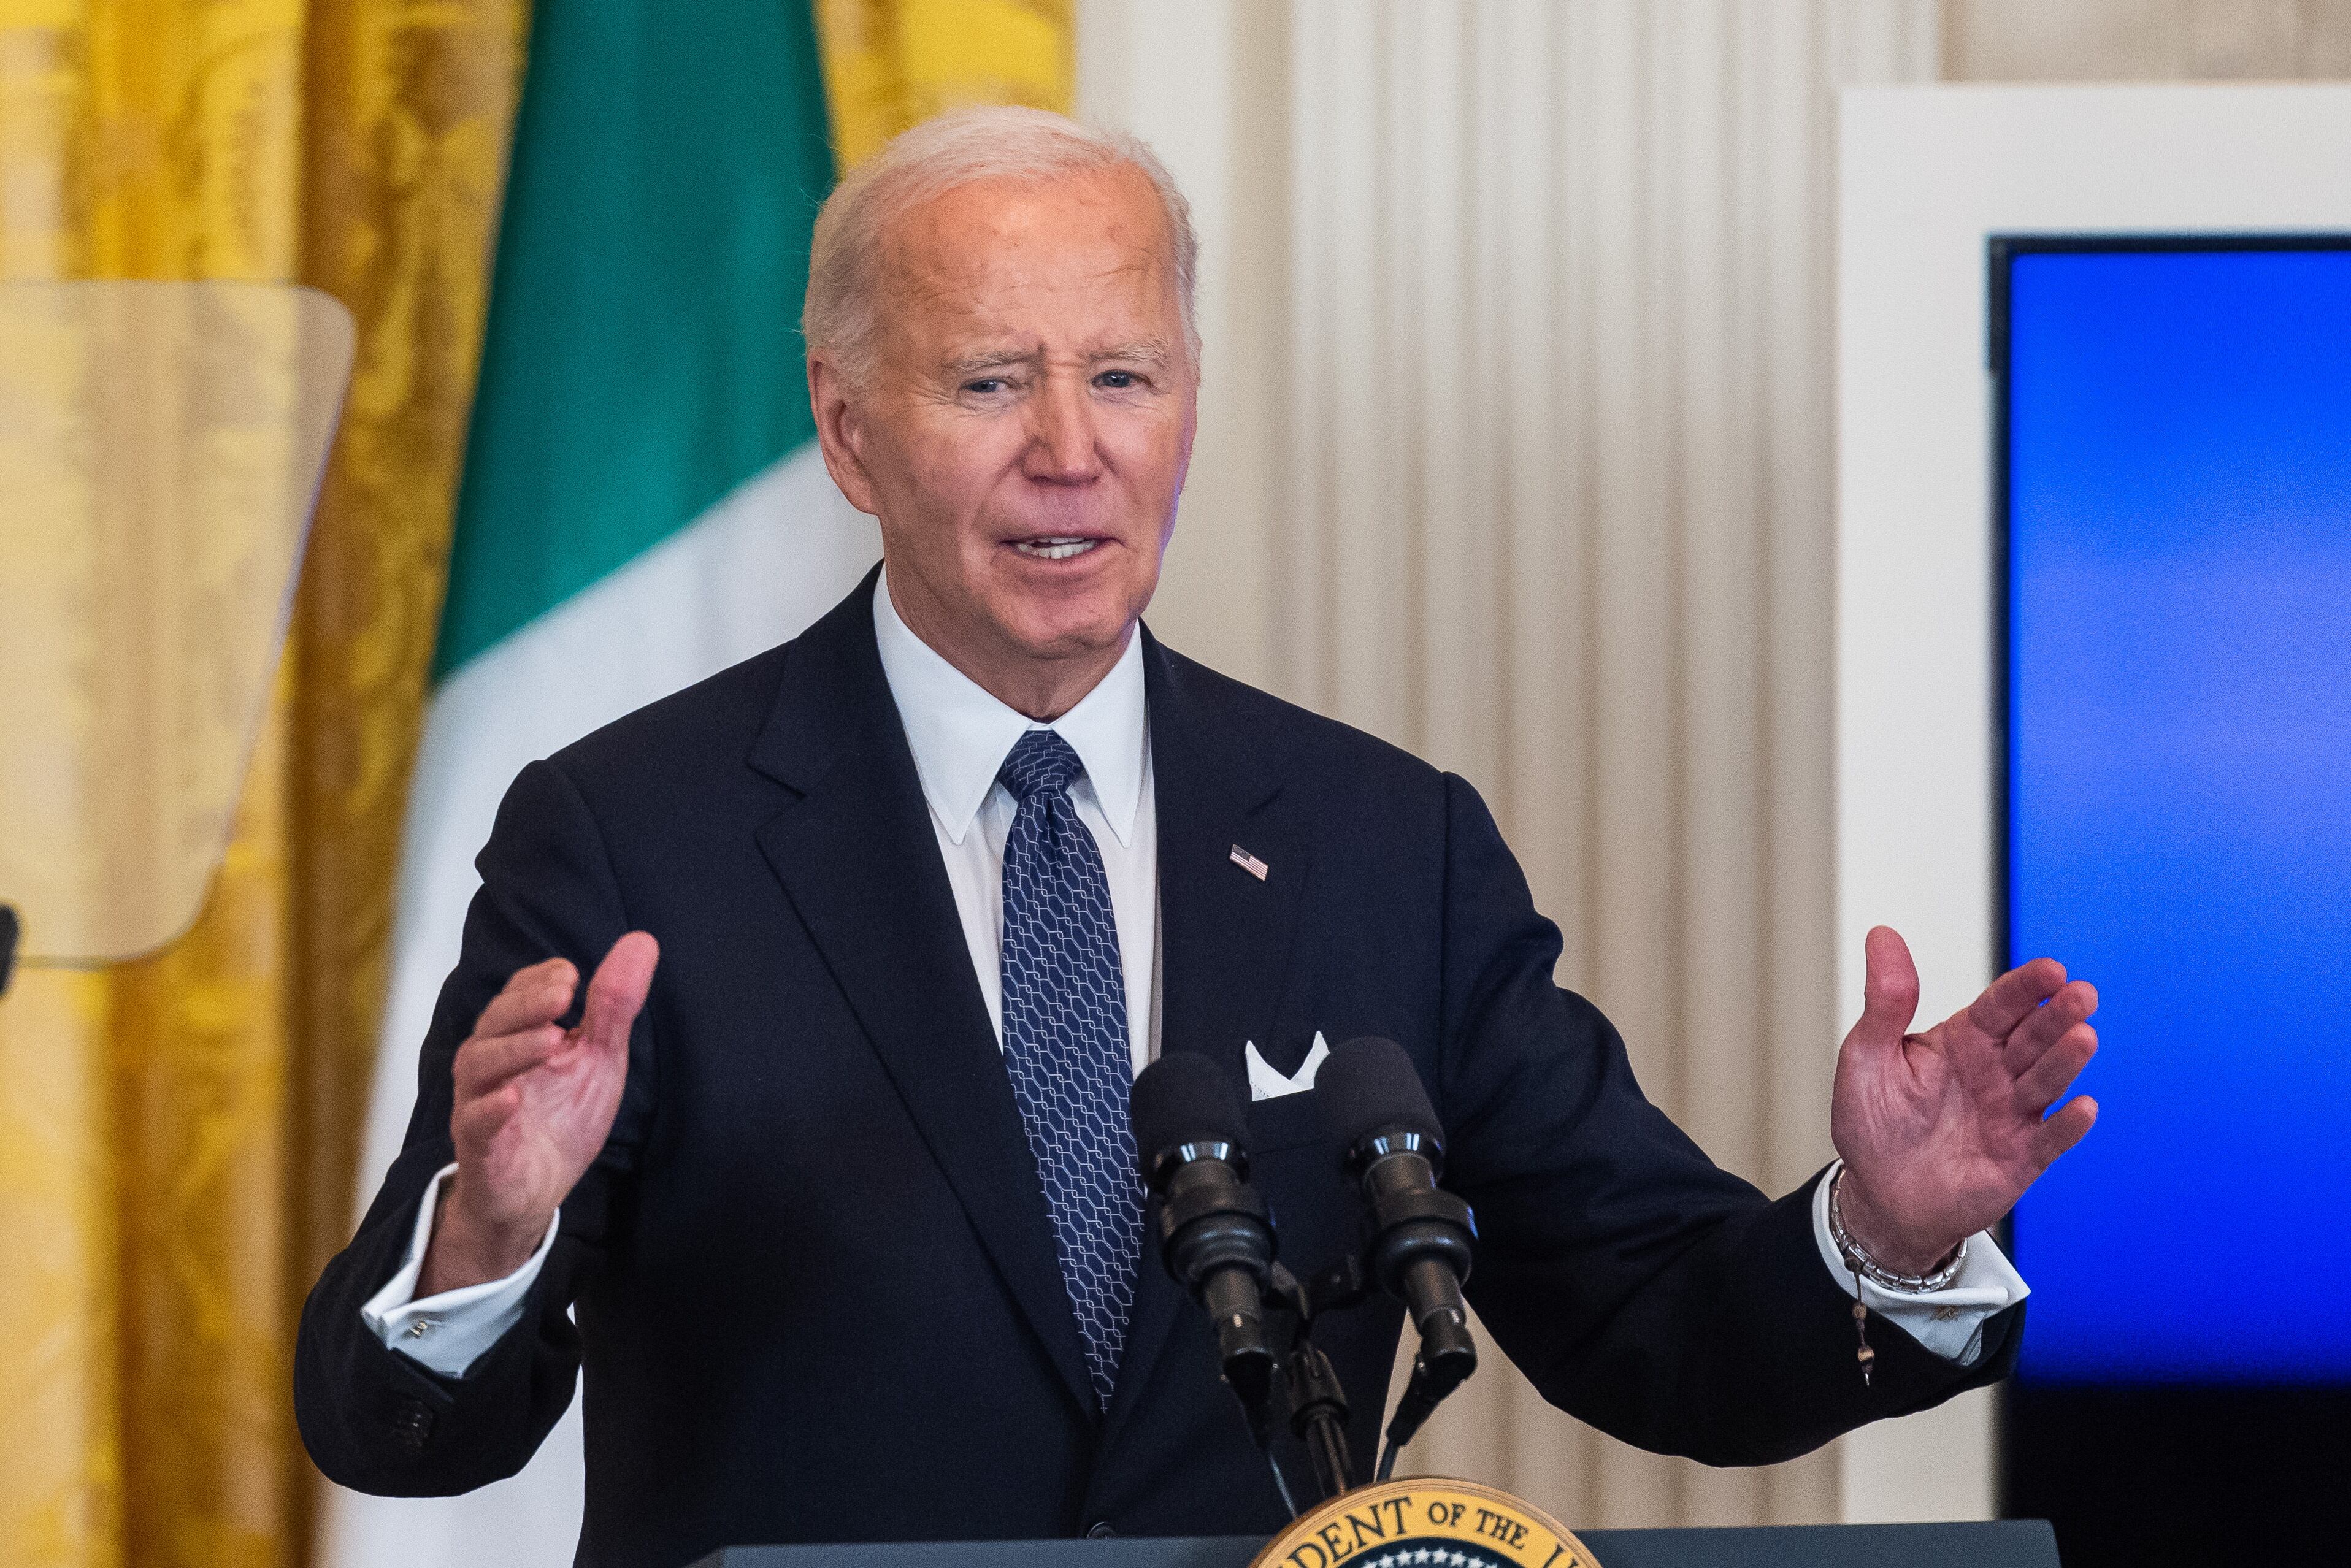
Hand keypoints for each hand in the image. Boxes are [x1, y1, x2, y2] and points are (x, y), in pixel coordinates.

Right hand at [419, 933, 659, 1294]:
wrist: (537, 1191)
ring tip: (552, 1040)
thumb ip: (614, 1005)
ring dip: (513, 1049)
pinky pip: (473, 1124)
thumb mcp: (598, 1058)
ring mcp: (478, 1103)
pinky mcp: (479, 1148)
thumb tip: (643, 940)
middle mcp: (490, 1063)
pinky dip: (489, 1110)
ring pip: (478, 1065)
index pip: (518, 994)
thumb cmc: (561, 1117)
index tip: (571, 975)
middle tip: (564, 994)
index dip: (539, 981)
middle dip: (527, 1004)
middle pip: (495, 1022)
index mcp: (517, 1036)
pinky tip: (511, 1099)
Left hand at [1829, 926, 2097, 1274]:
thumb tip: (1882, 934)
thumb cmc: (1873, 1123)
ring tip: (2083, 1037)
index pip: (2000, 1006)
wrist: (1879, 1196)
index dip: (2026, 988)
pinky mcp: (2021, 1158)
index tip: (2052, 970)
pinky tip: (2082, 1108)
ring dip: (2066, 1061)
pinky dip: (2067, 1126)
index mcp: (1963, 1040)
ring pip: (2046, 1082)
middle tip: (2083, 995)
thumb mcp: (1865, 1057)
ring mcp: (2012, 1114)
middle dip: (2058, 1015)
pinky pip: (2049, 1140)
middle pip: (2033, 1038)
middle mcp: (1996, 1072)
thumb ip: (1884, 1001)